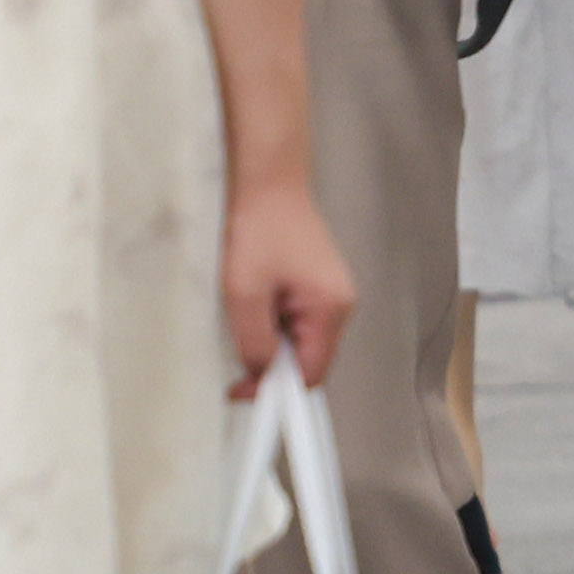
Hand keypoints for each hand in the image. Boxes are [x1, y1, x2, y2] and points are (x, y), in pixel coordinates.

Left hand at [216, 171, 352, 390]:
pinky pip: (295, 319)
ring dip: (267, 339)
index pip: (313, 373)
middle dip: (270, 362)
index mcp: (331, 309)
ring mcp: (330, 292)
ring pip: (298, 339)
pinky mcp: (316, 282)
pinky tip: (251, 300)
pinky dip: (271, 321)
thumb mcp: (244, 294)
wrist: (267, 183)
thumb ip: (255, 342)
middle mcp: (339, 304)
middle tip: (233, 348)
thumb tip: (261, 375)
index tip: (241, 390)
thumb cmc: (258, 231)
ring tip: (241, 312)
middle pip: (308, 358)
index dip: (278, 390)